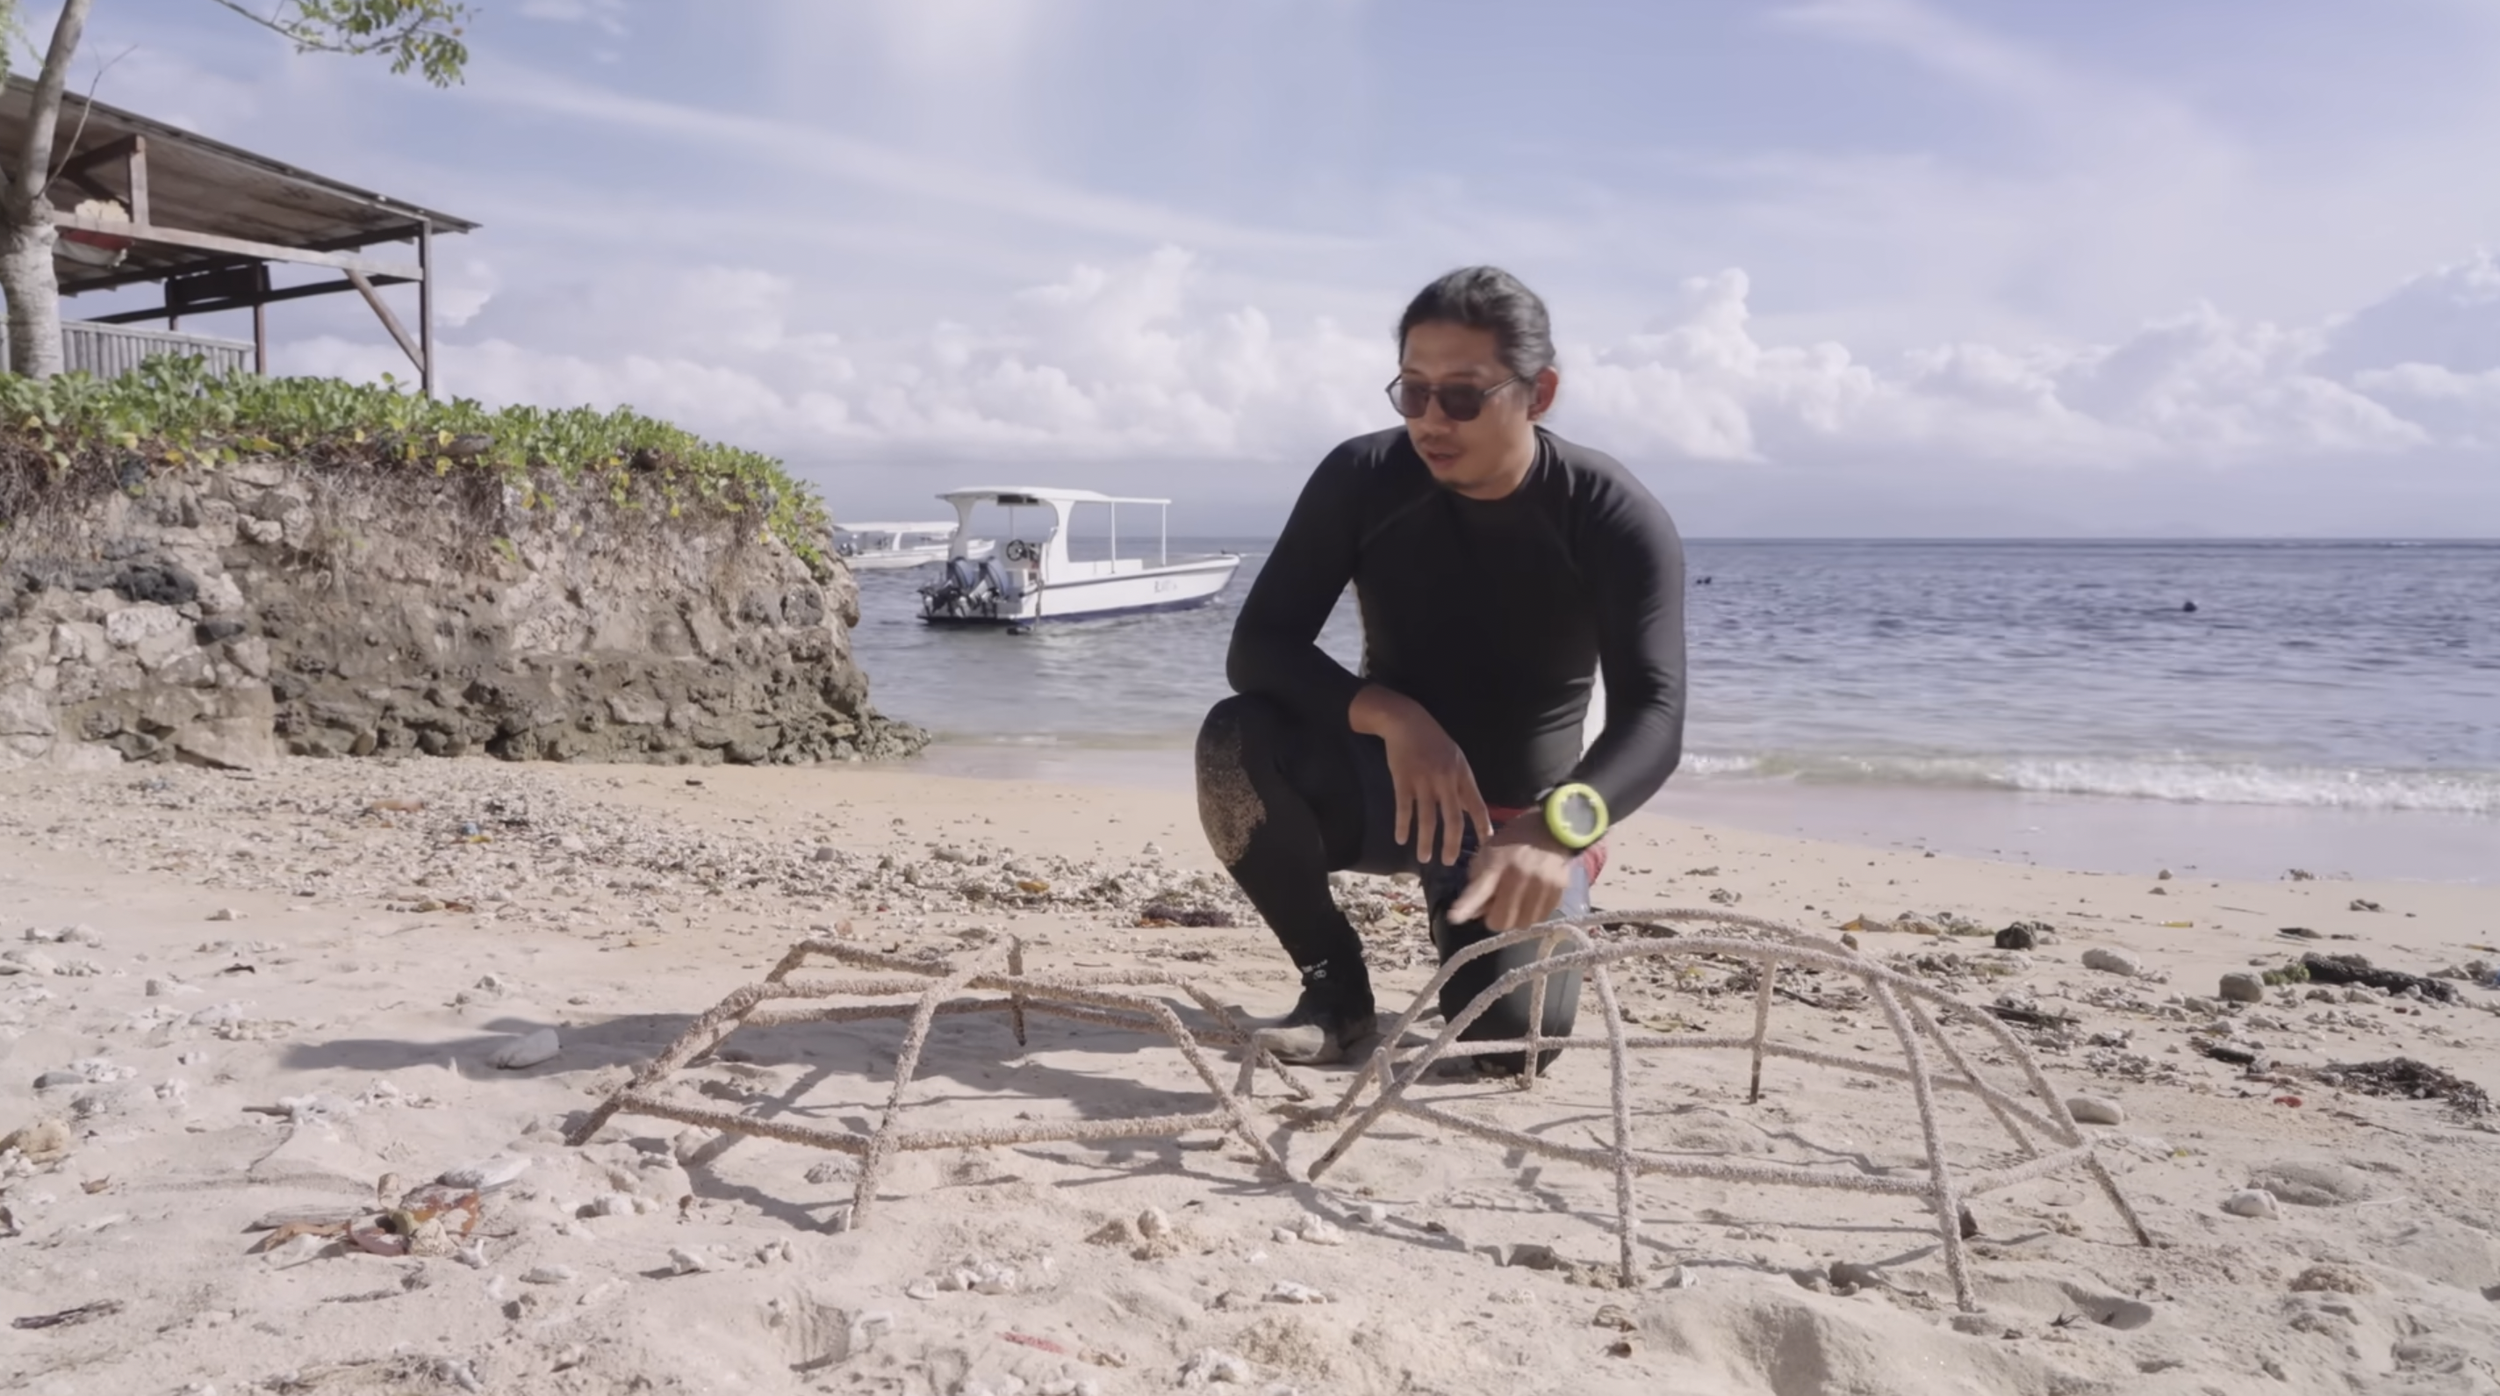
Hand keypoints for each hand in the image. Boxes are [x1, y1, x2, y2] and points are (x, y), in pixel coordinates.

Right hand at [1349, 685, 1489, 865]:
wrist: (1406, 721)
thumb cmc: (1433, 740)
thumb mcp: (1455, 758)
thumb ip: (1461, 784)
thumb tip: (1467, 810)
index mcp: (1462, 774)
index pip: (1476, 805)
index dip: (1482, 826)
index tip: (1486, 845)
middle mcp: (1445, 780)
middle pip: (1452, 819)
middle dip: (1451, 844)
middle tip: (1448, 862)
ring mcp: (1423, 781)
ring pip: (1427, 818)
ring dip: (1425, 841)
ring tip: (1424, 858)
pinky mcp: (1403, 780)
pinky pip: (1404, 808)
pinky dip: (1402, 825)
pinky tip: (1401, 839)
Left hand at [1447, 820, 1574, 930]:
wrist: (1553, 829)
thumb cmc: (1514, 841)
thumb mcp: (1489, 852)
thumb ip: (1478, 881)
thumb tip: (1472, 914)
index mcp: (1497, 863)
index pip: (1479, 891)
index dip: (1465, 907)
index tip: (1454, 917)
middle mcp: (1519, 876)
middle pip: (1501, 920)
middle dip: (1495, 918)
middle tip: (1497, 907)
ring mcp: (1541, 885)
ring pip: (1522, 923)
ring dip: (1516, 918)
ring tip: (1517, 902)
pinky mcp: (1558, 891)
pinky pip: (1540, 918)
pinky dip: (1532, 914)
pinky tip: (1531, 899)